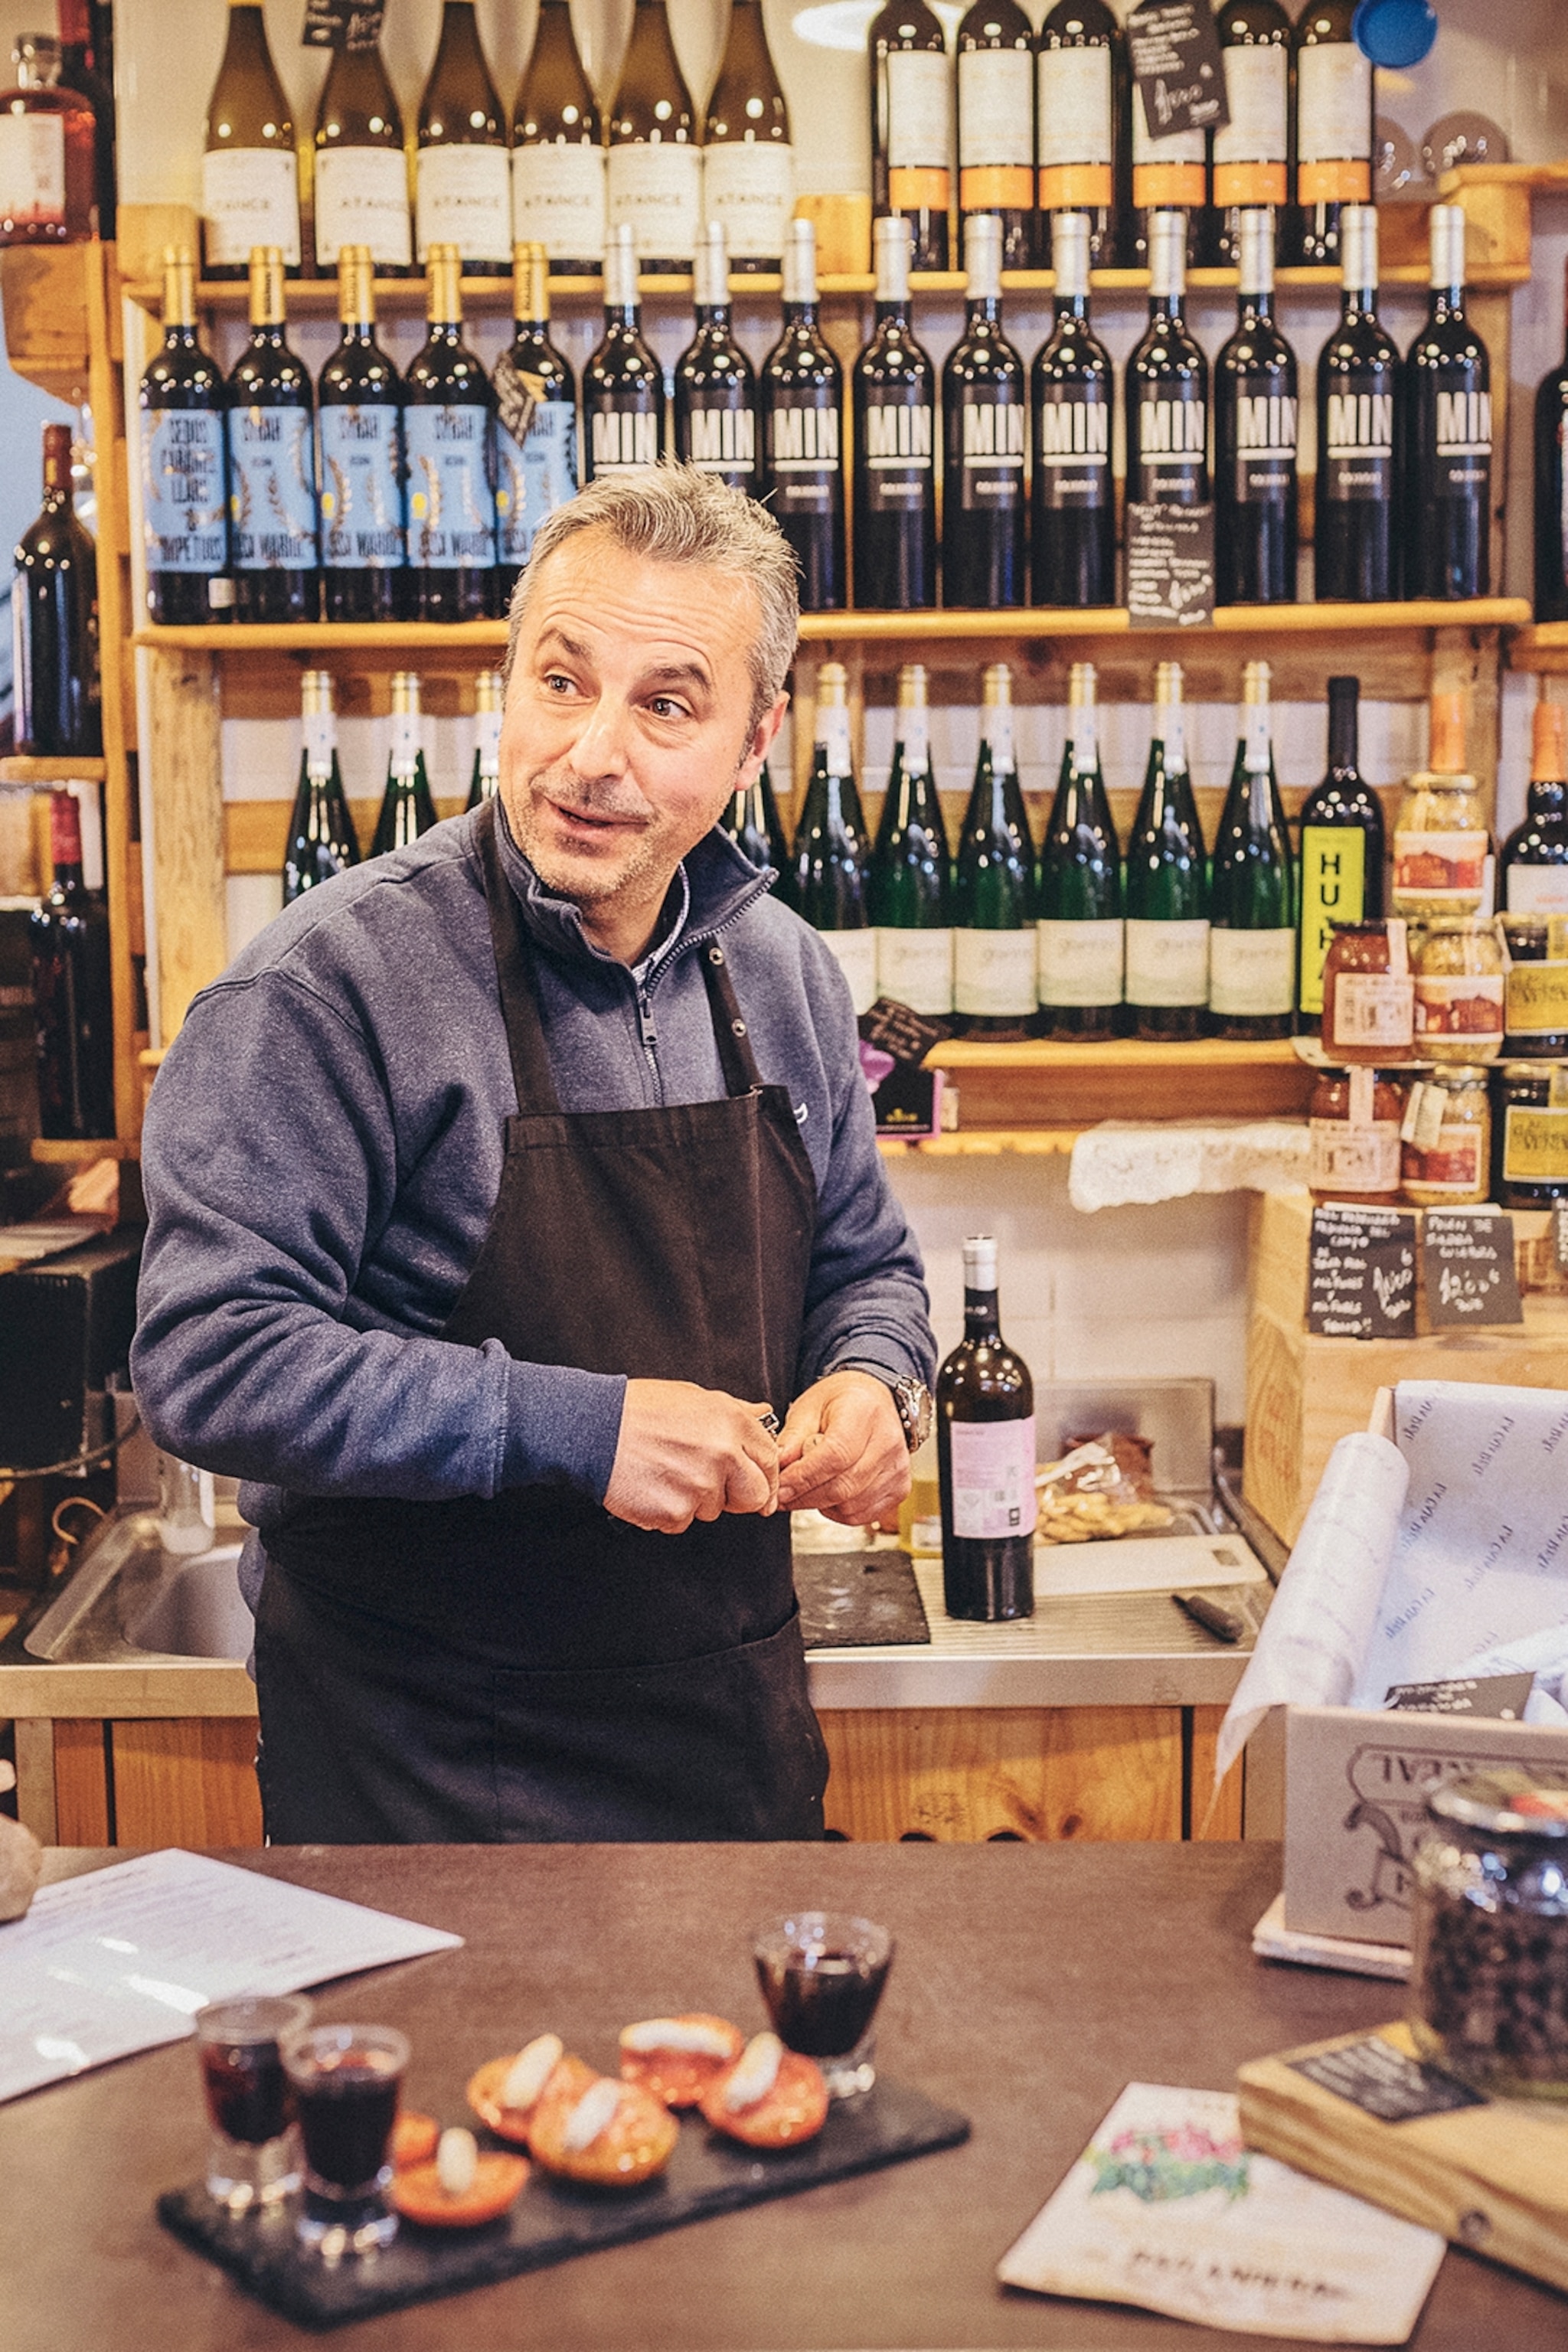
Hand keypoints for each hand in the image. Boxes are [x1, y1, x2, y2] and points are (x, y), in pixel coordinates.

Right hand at [603, 1379, 778, 1533]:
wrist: (594, 1429)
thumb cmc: (638, 1411)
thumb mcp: (693, 1397)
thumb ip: (734, 1411)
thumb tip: (762, 1414)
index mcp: (731, 1422)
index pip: (770, 1459)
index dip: (764, 1475)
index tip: (757, 1484)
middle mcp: (722, 1454)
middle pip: (754, 1496)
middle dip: (737, 1496)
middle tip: (711, 1486)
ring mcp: (700, 1486)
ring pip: (713, 1510)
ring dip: (695, 1500)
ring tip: (666, 1473)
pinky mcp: (675, 1513)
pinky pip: (682, 1522)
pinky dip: (668, 1511)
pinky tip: (652, 1487)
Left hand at [776, 1371, 910, 1525]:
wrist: (874, 1401)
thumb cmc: (841, 1402)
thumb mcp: (809, 1407)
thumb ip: (792, 1437)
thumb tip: (777, 1468)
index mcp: (864, 1412)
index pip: (835, 1456)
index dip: (804, 1477)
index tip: (780, 1487)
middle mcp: (888, 1441)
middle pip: (843, 1486)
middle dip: (805, 1496)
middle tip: (782, 1494)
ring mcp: (898, 1467)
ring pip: (850, 1505)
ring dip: (819, 1504)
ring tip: (806, 1487)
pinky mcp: (900, 1488)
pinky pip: (861, 1515)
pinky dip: (837, 1511)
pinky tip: (828, 1492)